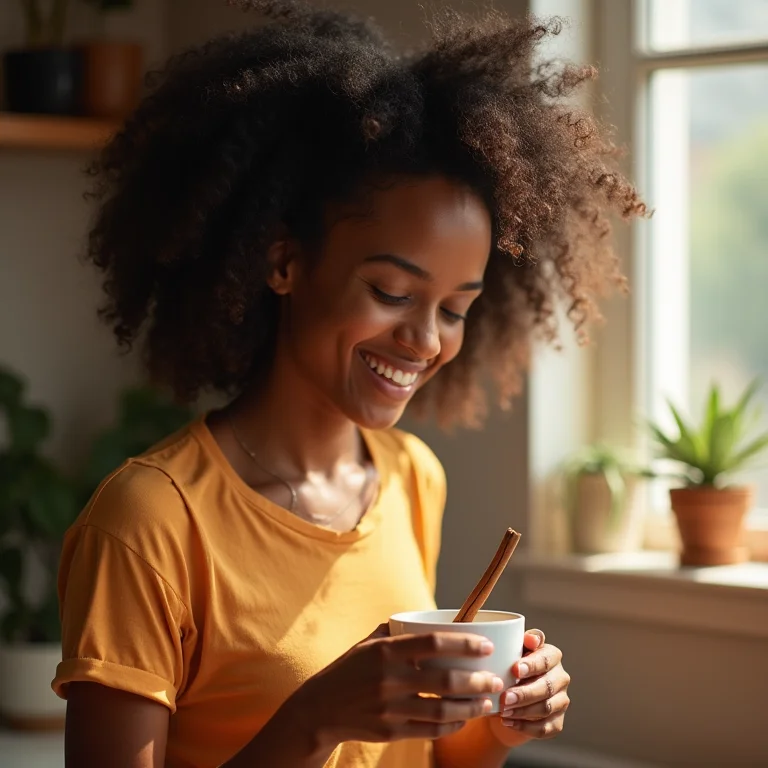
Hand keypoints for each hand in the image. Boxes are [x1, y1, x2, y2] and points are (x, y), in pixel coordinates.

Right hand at [285, 624, 504, 748]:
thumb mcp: (367, 643)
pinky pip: (430, 730)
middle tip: (497, 680)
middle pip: (445, 680)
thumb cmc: (349, 670)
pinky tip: (464, 720)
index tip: (487, 646)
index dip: (464, 644)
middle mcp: (389, 679)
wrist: (320, 709)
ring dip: (471, 708)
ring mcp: (390, 708)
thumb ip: (397, 631)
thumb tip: (431, 619)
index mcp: (386, 650)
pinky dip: (452, 726)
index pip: (433, 642)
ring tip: (489, 703)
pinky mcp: (390, 731)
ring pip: (442, 710)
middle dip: (478, 681)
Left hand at [487, 629, 570, 745]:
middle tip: (505, 697)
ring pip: (546, 708)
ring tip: (503, 710)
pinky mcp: (556, 722)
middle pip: (547, 687)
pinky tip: (509, 722)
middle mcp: (560, 677)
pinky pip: (544, 728)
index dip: (532, 665)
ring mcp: (561, 701)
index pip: (546, 659)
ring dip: (523, 711)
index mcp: (552, 655)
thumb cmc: (507, 667)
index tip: (515, 669)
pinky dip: (525, 726)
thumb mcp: (511, 650)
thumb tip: (531, 639)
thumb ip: (521, 641)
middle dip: (525, 693)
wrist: (506, 697)